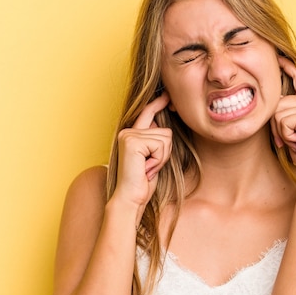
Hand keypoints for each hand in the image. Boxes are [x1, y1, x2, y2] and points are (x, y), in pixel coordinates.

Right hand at [112, 92, 171, 213]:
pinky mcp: (132, 141)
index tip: (168, 96)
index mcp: (131, 135)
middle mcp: (127, 131)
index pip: (147, 113)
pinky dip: (159, 159)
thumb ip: (155, 142)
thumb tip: (164, 127)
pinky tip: (146, 168)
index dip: (158, 103)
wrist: (130, 198)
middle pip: (165, 131)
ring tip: (148, 168)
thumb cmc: (143, 182)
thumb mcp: (153, 158)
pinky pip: (161, 145)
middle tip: (151, 167)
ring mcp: (128, 135)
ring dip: (162, 157)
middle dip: (165, 152)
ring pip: (166, 138)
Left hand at [270, 57, 295, 179]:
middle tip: (292, 140)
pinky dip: (286, 134)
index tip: (279, 56)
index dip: (288, 68)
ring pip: (278, 112)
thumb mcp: (289, 129)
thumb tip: (269, 102)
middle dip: (278, 125)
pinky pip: (283, 120)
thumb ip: (284, 113)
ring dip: (282, 131)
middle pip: (277, 103)